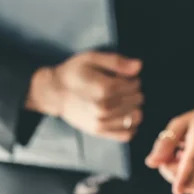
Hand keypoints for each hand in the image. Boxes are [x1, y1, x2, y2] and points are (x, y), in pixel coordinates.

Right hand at [26, 51, 142, 141]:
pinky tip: (124, 117)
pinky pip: (127, 135)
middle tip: (124, 90)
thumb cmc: (73, 73)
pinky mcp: (100, 132)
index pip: (134, 86)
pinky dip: (131, 126)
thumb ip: (116, 62)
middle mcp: (104, 108)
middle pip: (136, 101)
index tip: (126, 79)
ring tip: (124, 103)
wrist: (54, 93)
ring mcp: (102, 122)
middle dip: (134, 93)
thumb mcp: (92, 58)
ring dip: (134, 109)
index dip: (134, 80)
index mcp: (104, 88)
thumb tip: (139, 66)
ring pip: (135, 118)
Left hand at [145, 99, 193, 193]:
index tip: (177, 191)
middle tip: (173, 157)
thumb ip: (165, 143)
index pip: (193, 165)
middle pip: (188, 181)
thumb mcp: (182, 123)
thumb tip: (151, 163)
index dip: (183, 180)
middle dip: (172, 173)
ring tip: (188, 161)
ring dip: (184, 181)